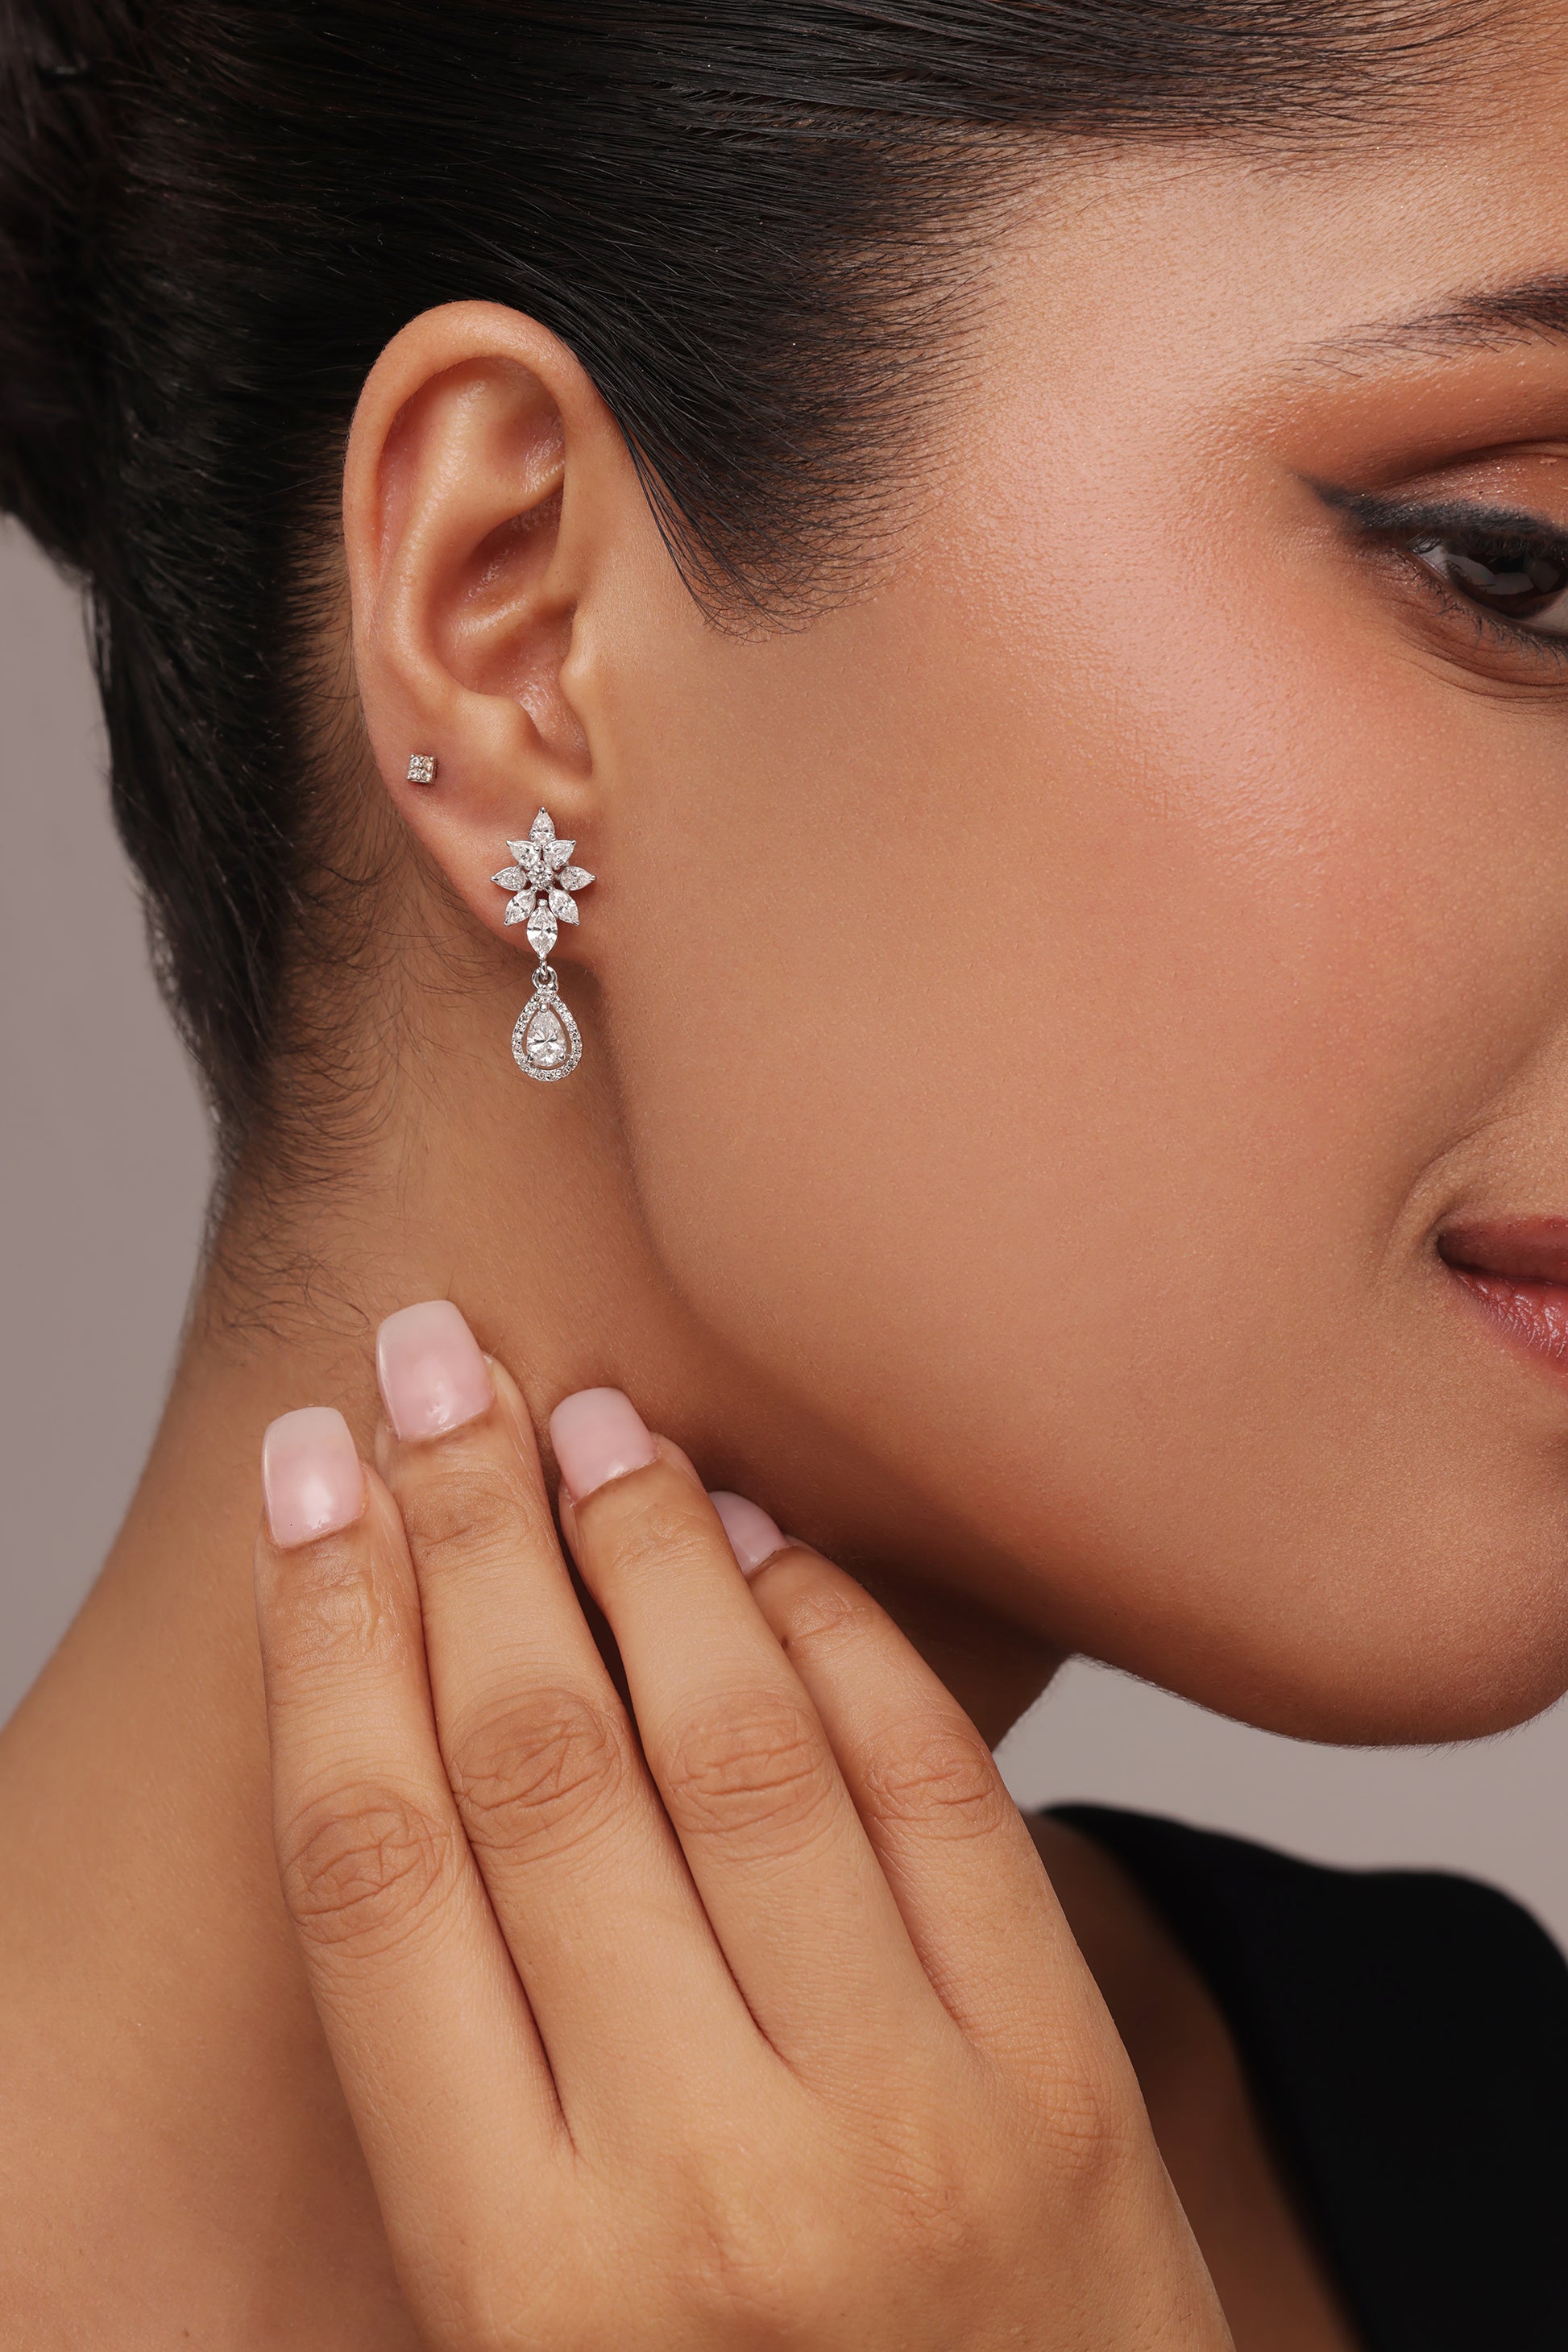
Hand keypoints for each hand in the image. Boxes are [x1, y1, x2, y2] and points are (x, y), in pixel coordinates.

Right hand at [253, 1301, 1230, 2350]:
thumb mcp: (540, 2336)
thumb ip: (474, 2091)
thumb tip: (409, 1764)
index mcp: (519, 2273)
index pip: (380, 1875)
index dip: (327, 1641)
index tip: (305, 1485)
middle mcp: (704, 2182)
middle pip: (543, 1769)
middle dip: (466, 1534)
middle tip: (428, 1368)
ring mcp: (904, 2119)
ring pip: (734, 1748)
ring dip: (645, 1552)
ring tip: (585, 1420)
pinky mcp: (1061, 2076)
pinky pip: (932, 1797)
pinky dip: (837, 1644)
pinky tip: (765, 1545)